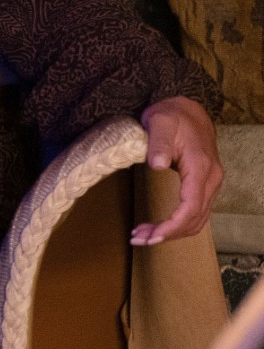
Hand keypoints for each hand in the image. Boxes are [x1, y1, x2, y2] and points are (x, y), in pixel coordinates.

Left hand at [133, 96, 223, 244]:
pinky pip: (195, 212)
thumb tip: (157, 164)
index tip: (151, 236)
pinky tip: (156, 226)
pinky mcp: (203, 185)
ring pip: (197, 219)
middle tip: (138, 239)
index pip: (191, 206)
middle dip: (167, 234)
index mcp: (201, 166)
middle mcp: (211, 178)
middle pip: (195, 218)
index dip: (172, 226)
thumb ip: (159, 142)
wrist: (187, 109)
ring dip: (172, 232)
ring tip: (142, 235)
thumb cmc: (171, 115)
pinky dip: (177, 224)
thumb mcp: (160, 122)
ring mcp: (209, 183)